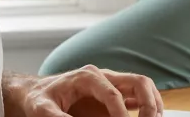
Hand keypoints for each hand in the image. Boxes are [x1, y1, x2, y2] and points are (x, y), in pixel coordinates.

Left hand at [8, 65, 162, 116]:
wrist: (35, 93)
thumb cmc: (39, 99)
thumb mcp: (42, 110)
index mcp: (87, 76)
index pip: (113, 93)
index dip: (121, 114)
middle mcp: (103, 76)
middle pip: (138, 82)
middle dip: (149, 103)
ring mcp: (110, 83)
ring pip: (142, 86)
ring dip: (153, 103)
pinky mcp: (113, 93)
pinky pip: (137, 95)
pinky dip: (148, 106)